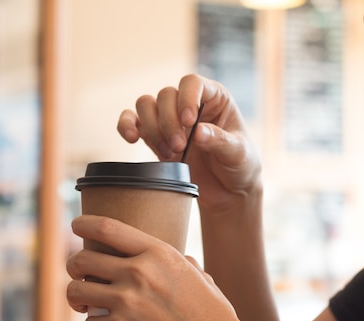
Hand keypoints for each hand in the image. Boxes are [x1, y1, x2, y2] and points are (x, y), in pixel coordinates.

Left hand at [66, 215, 241, 320]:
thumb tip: (180, 258)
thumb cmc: (214, 316)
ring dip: (76, 298)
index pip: (107, 227)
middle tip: (78, 275)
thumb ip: (180, 263)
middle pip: (82, 259)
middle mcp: (138, 271)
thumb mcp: (199, 276)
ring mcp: (127, 300)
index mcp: (158, 252)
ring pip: (76, 290)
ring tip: (84, 304)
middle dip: (73, 266)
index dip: (84, 223)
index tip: (76, 225)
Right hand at [116, 73, 261, 212]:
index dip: (186, 98)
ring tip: (169, 153)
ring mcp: (168, 119)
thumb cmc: (240, 166)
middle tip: (180, 147)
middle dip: (169, 122)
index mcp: (214, 98)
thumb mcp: (240, 154)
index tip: (189, 122)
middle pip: (165, 95)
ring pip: (146, 105)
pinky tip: (132, 139)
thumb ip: (221, 141)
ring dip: (152, 129)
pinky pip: (131, 122)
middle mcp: (188, 104)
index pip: (192, 83)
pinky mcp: (153, 137)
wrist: (227, 192)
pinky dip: (126, 126)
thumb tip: (198, 132)